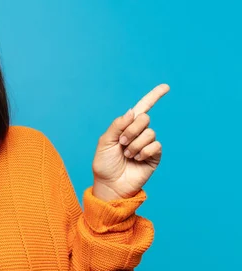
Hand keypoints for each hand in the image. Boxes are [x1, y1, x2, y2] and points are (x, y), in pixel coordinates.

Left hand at [92, 84, 169, 200]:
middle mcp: (138, 133)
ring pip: (149, 133)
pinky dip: (143, 152)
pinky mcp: (154, 156)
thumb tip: (133, 111)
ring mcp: (147, 144)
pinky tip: (137, 160)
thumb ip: (118, 125)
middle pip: (144, 118)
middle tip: (122, 144)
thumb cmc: (105, 164)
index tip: (166, 87)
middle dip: (130, 131)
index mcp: (126, 127)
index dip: (154, 96)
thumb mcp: (105, 141)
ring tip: (128, 155)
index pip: (142, 108)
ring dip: (135, 145)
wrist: (110, 184)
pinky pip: (155, 145)